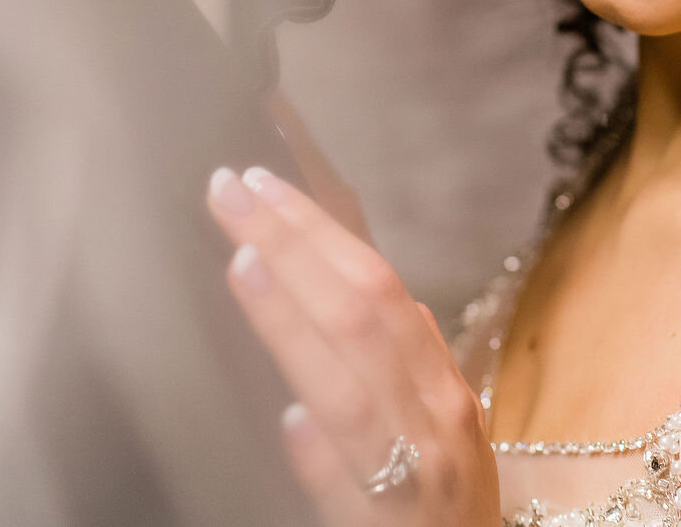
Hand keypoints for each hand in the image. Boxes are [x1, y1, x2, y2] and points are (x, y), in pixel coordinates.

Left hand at [208, 166, 498, 526]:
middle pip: (361, 315)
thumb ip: (423, 368)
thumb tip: (408, 304)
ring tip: (245, 265)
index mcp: (439, 385)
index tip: (261, 187)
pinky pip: (354, 491)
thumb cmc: (450, 509)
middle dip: (294, 247)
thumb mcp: (450, 428)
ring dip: (297, 324)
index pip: (377, 286)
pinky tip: (291, 421)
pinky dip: (324, 455)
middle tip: (230, 192)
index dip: (318, 233)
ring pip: (351, 391)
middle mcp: (433, 419)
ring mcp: (413, 477)